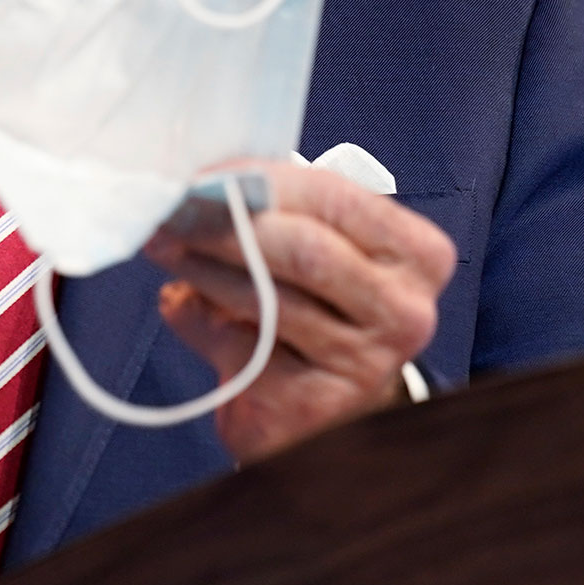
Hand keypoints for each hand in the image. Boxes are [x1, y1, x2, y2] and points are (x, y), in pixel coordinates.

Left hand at [144, 160, 455, 462]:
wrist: (325, 410)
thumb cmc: (320, 309)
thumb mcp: (322, 254)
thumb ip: (281, 216)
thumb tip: (204, 185)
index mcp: (419, 257)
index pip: (336, 198)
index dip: (261, 180)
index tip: (207, 174)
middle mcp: (406, 314)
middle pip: (304, 249)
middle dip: (227, 222)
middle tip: (175, 207)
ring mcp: (364, 367)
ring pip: (266, 298)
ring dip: (201, 264)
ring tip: (164, 243)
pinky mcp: (312, 407)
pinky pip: (240, 347)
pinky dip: (197, 317)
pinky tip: (179, 298)